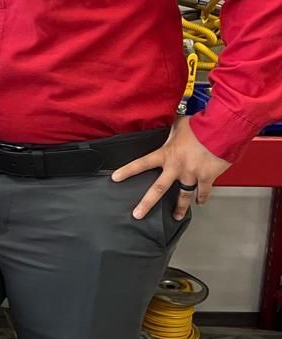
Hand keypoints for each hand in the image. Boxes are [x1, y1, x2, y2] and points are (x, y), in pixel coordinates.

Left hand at [110, 114, 229, 220]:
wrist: (221, 130)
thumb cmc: (200, 125)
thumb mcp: (180, 125)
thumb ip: (172, 130)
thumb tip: (167, 122)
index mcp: (166, 154)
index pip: (141, 163)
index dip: (127, 171)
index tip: (116, 178)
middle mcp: (177, 167)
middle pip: (158, 189)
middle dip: (146, 204)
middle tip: (138, 214)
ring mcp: (192, 175)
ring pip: (183, 196)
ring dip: (180, 208)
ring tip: (176, 216)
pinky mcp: (207, 178)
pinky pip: (203, 192)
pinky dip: (202, 198)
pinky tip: (200, 202)